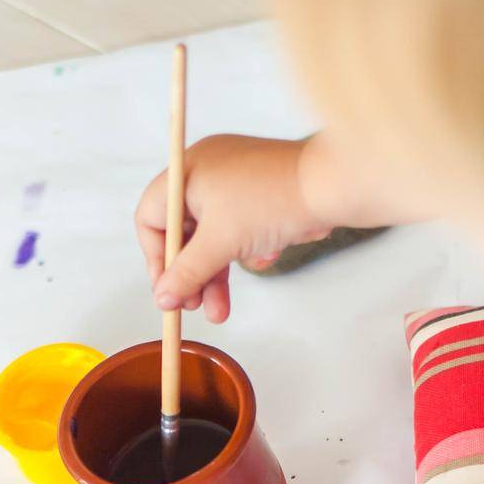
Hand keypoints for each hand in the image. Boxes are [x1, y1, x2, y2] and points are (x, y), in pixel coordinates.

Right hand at [134, 134, 331, 322]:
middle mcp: (207, 173)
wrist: (333, 186)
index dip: (155, 258)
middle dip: (189, 275)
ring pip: (212, 239)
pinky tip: (265, 257)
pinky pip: (238, 232)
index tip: (167, 289)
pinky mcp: (260, 197)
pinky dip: (245, 252)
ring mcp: (234, 184)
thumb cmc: (274, 199)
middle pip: (182, 234)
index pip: (150, 217)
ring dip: (214, 276)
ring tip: (220, 311)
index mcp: (188, 172)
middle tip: (193, 305)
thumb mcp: (220, 242)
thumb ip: (186, 273)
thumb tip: (162, 298)